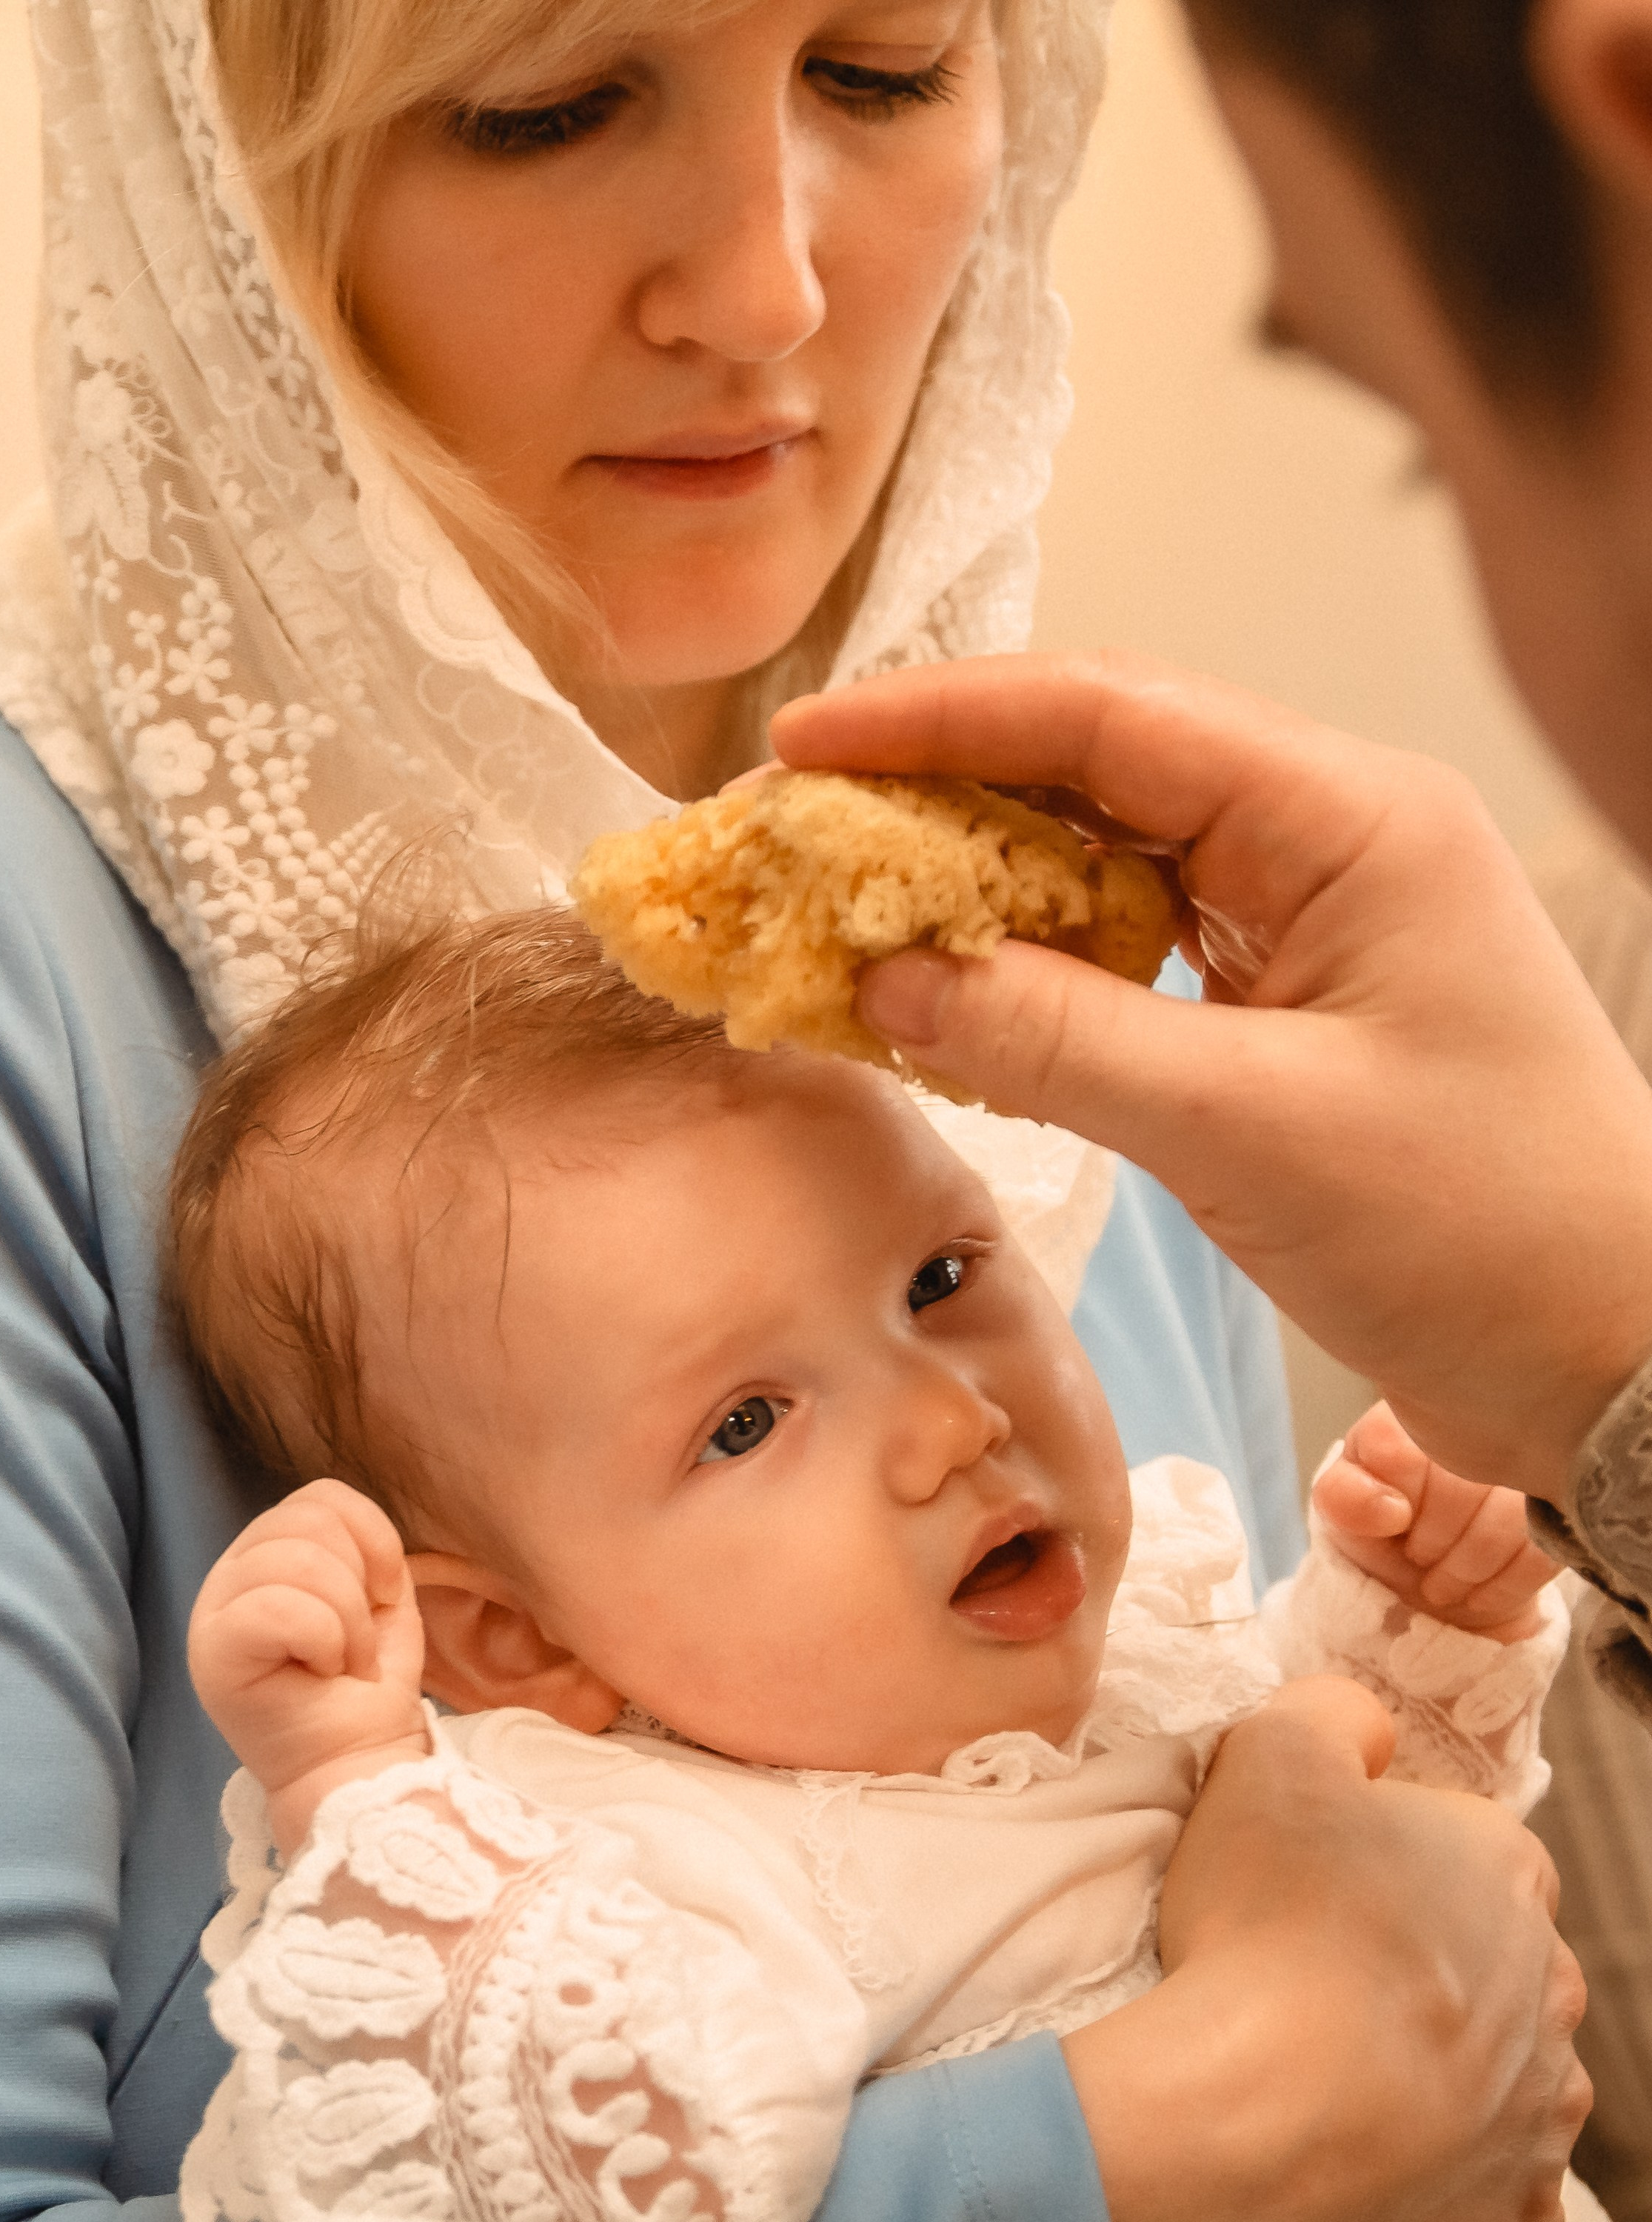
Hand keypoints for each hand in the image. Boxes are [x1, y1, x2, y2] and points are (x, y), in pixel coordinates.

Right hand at [188, 1480, 429, 1855]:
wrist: (357, 1760)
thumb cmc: (364, 1685)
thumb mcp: (377, 1597)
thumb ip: (360, 1545)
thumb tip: (355, 1529)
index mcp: (268, 1553)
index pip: (319, 1497)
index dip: (372, 1538)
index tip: (384, 1595)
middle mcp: (231, 1573)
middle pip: (306, 1520)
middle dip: (358, 1588)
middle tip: (357, 1645)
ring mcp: (214, 1611)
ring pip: (297, 1561)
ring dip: (347, 1621)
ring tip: (341, 1662)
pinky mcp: (211, 1651)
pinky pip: (277, 1605)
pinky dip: (323, 1638)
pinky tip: (320, 1671)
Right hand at [770, 653, 1651, 1503]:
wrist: (1614, 1360)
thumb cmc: (1487, 1233)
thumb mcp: (1251, 1132)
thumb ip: (1057, 1042)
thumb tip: (887, 977)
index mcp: (1352, 821)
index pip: (1112, 717)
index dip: (941, 719)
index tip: (805, 745)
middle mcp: (1333, 844)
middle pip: (1099, 770)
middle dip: (939, 794)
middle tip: (795, 834)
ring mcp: (1315, 929)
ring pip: (1109, 864)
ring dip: (978, 886)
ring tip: (844, 912)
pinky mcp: (1293, 1015)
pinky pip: (1135, 958)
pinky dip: (1036, 974)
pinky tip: (950, 999)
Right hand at [1059, 1678, 1589, 2221]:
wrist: (1266, 2119)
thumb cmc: (1269, 1927)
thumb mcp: (1270, 1754)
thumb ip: (1327, 1715)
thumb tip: (1362, 1726)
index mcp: (1507, 1868)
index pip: (1450, 1840)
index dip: (1366, 1857)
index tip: (1296, 1888)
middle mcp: (1552, 1982)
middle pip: (1484, 1957)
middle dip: (1414, 1966)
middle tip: (1304, 1982)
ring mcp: (1544, 2104)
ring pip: (1503, 2072)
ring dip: (1441, 2071)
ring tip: (1331, 2077)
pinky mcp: (1515, 2207)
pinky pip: (1494, 2184)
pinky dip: (1445, 2175)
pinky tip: (1377, 2164)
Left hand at [1311, 1401, 1560, 1640]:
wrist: (1440, 1575)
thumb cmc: (1389, 1533)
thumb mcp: (1346, 1514)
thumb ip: (1343, 1497)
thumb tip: (1392, 1509)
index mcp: (1414, 1413)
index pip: (1394, 1448)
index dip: (1391, 1506)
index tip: (1396, 1525)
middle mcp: (1479, 1424)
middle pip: (1460, 1490)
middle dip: (1433, 1545)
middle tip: (1421, 1561)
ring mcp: (1530, 1463)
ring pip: (1506, 1520)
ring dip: (1467, 1569)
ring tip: (1446, 1582)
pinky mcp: (1564, 1508)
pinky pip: (1541, 1551)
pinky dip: (1503, 1585)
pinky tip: (1480, 1591)